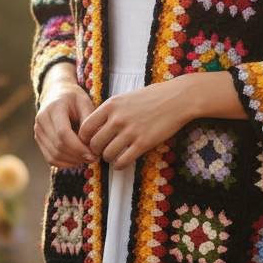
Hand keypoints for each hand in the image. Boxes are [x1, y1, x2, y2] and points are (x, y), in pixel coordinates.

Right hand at [34, 64, 95, 169]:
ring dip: (72, 162)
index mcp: (54, 108)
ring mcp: (37, 130)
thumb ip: (89, 121)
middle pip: (58, 147)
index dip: (78, 148)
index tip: (93, 154)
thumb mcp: (85, 103)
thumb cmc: (74, 98)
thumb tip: (93, 144)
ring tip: (87, 159)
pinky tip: (78, 160)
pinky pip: (50, 158)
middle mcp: (42, 120)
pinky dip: (65, 163)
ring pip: (53, 156)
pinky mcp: (38, 139)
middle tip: (94, 158)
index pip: (63, 133)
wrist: (56, 92)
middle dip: (77, 156)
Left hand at [78, 80, 195, 169]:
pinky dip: (119, 165)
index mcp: (111, 105)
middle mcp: (118, 118)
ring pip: (107, 154)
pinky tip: (122, 162)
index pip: (85, 127)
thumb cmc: (153, 97)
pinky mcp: (143, 143)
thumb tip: (97, 128)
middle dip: (96, 151)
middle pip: (94, 144)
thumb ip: (111, 111)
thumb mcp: (126, 98)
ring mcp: (130, 131)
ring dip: (109, 159)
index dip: (85, 139)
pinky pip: (123, 161)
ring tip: (114, 156)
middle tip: (102, 152)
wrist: (177, 98)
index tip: (91, 142)